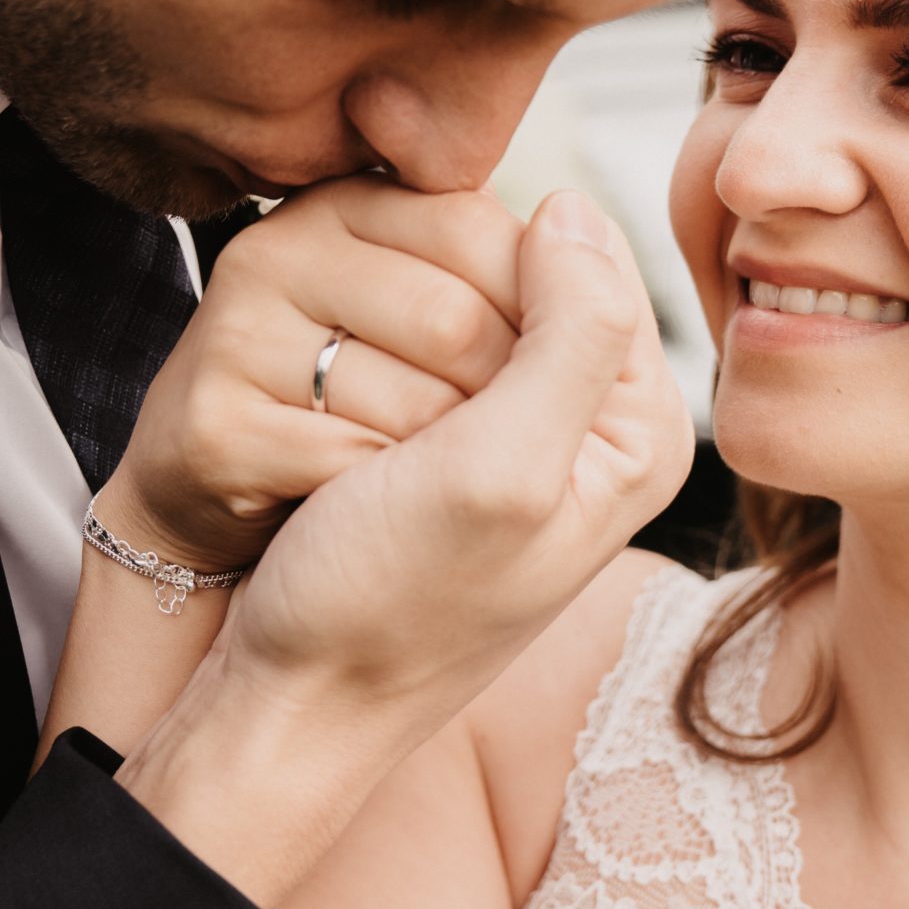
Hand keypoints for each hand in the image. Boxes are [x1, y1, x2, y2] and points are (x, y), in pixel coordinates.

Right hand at [122, 189, 693, 903]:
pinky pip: (333, 353)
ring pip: (398, 306)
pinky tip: (322, 492)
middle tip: (411, 476)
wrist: (279, 706)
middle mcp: (565, 412)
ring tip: (365, 492)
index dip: (495, 304)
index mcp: (628, 419)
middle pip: (479, 277)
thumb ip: (571, 331)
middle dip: (421, 362)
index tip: (467, 411)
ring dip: (357, 390)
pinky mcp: (379, 426)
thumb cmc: (392, 609)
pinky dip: (316, 416)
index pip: (565, 253)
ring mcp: (466, 423)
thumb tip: (571, 202)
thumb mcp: (511, 473)